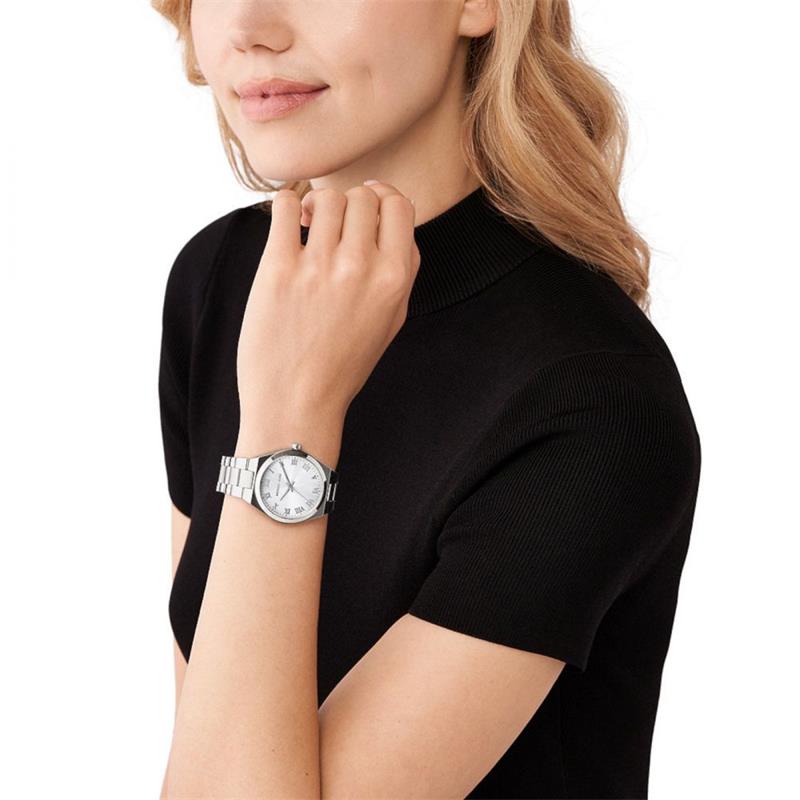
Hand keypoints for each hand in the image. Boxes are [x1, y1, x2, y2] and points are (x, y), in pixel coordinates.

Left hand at [236, 183, 419, 427]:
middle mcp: (361, 268)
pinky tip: (291, 226)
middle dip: (350, 205)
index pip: (399, 204)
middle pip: (363, 196)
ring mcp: (319, 266)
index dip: (383, 199)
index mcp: (394, 280)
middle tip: (335, 227)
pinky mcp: (278, 269)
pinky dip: (289, 206)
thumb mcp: (392, 321)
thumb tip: (397, 219)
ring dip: (319, 206)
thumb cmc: (343, 365)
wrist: (297, 403)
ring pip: (328, 197)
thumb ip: (403, 270)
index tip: (367, 208)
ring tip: (311, 227)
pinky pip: (286, 206)